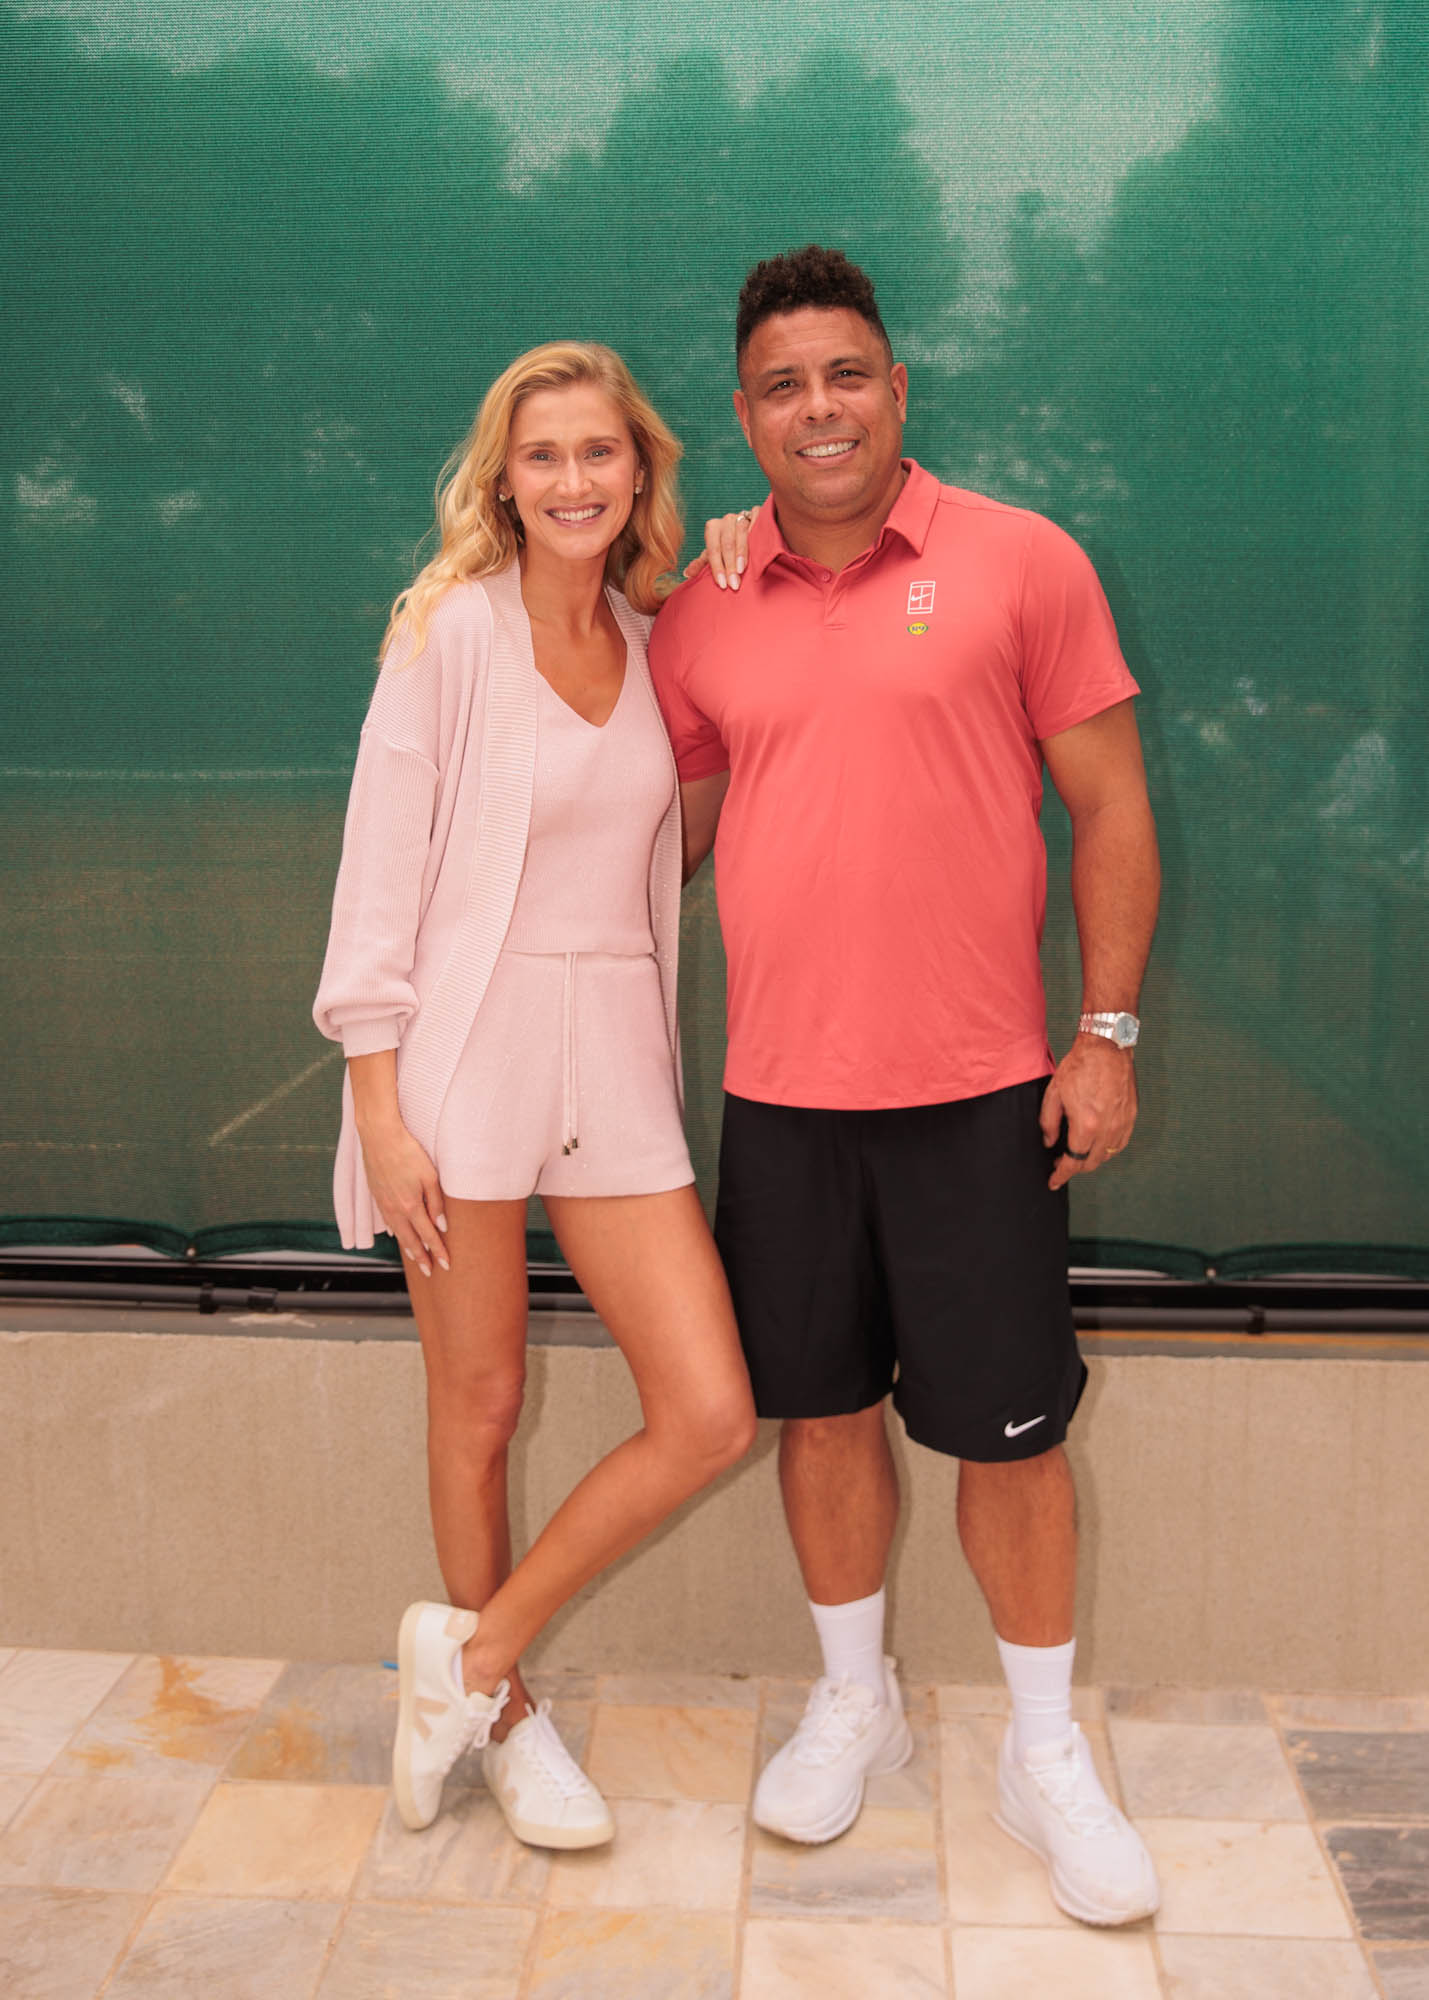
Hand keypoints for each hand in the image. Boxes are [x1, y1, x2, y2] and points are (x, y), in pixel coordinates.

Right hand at [357, 1116, 449, 1275]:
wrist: (379, 1137)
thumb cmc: (408, 1152)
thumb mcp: (430, 1176)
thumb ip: (436, 1203)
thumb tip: (441, 1226)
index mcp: (411, 1206)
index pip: (428, 1236)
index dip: (438, 1251)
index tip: (446, 1265)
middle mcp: (395, 1209)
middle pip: (411, 1240)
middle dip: (422, 1258)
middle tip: (430, 1272)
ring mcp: (384, 1203)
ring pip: (398, 1232)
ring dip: (408, 1247)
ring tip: (416, 1258)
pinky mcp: (377, 1195)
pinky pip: (388, 1220)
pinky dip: (396, 1232)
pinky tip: (398, 1235)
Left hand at [682, 507, 757, 589]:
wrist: (746, 527)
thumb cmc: (727, 544)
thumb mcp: (714, 553)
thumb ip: (701, 563)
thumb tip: (686, 574)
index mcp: (713, 527)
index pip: (713, 549)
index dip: (717, 567)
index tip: (722, 584)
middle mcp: (726, 520)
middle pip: (727, 544)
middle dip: (729, 566)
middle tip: (734, 584)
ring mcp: (741, 515)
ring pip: (741, 535)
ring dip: (741, 555)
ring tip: (741, 571)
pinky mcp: (756, 514)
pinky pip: (756, 526)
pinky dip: (756, 538)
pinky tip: (756, 554)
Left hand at [1039, 1037, 1137, 1190]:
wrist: (1107, 1048)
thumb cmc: (1080, 1066)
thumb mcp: (1054, 1094)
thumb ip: (1049, 1122)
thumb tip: (1049, 1141)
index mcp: (1086, 1125)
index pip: (1073, 1162)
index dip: (1061, 1175)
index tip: (1053, 1182)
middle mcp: (1107, 1129)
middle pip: (1091, 1163)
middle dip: (1074, 1168)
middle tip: (1060, 1163)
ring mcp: (1122, 1123)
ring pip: (1107, 1155)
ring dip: (1091, 1160)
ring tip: (1077, 1153)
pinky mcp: (1131, 1116)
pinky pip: (1120, 1143)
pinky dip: (1107, 1149)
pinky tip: (1097, 1144)